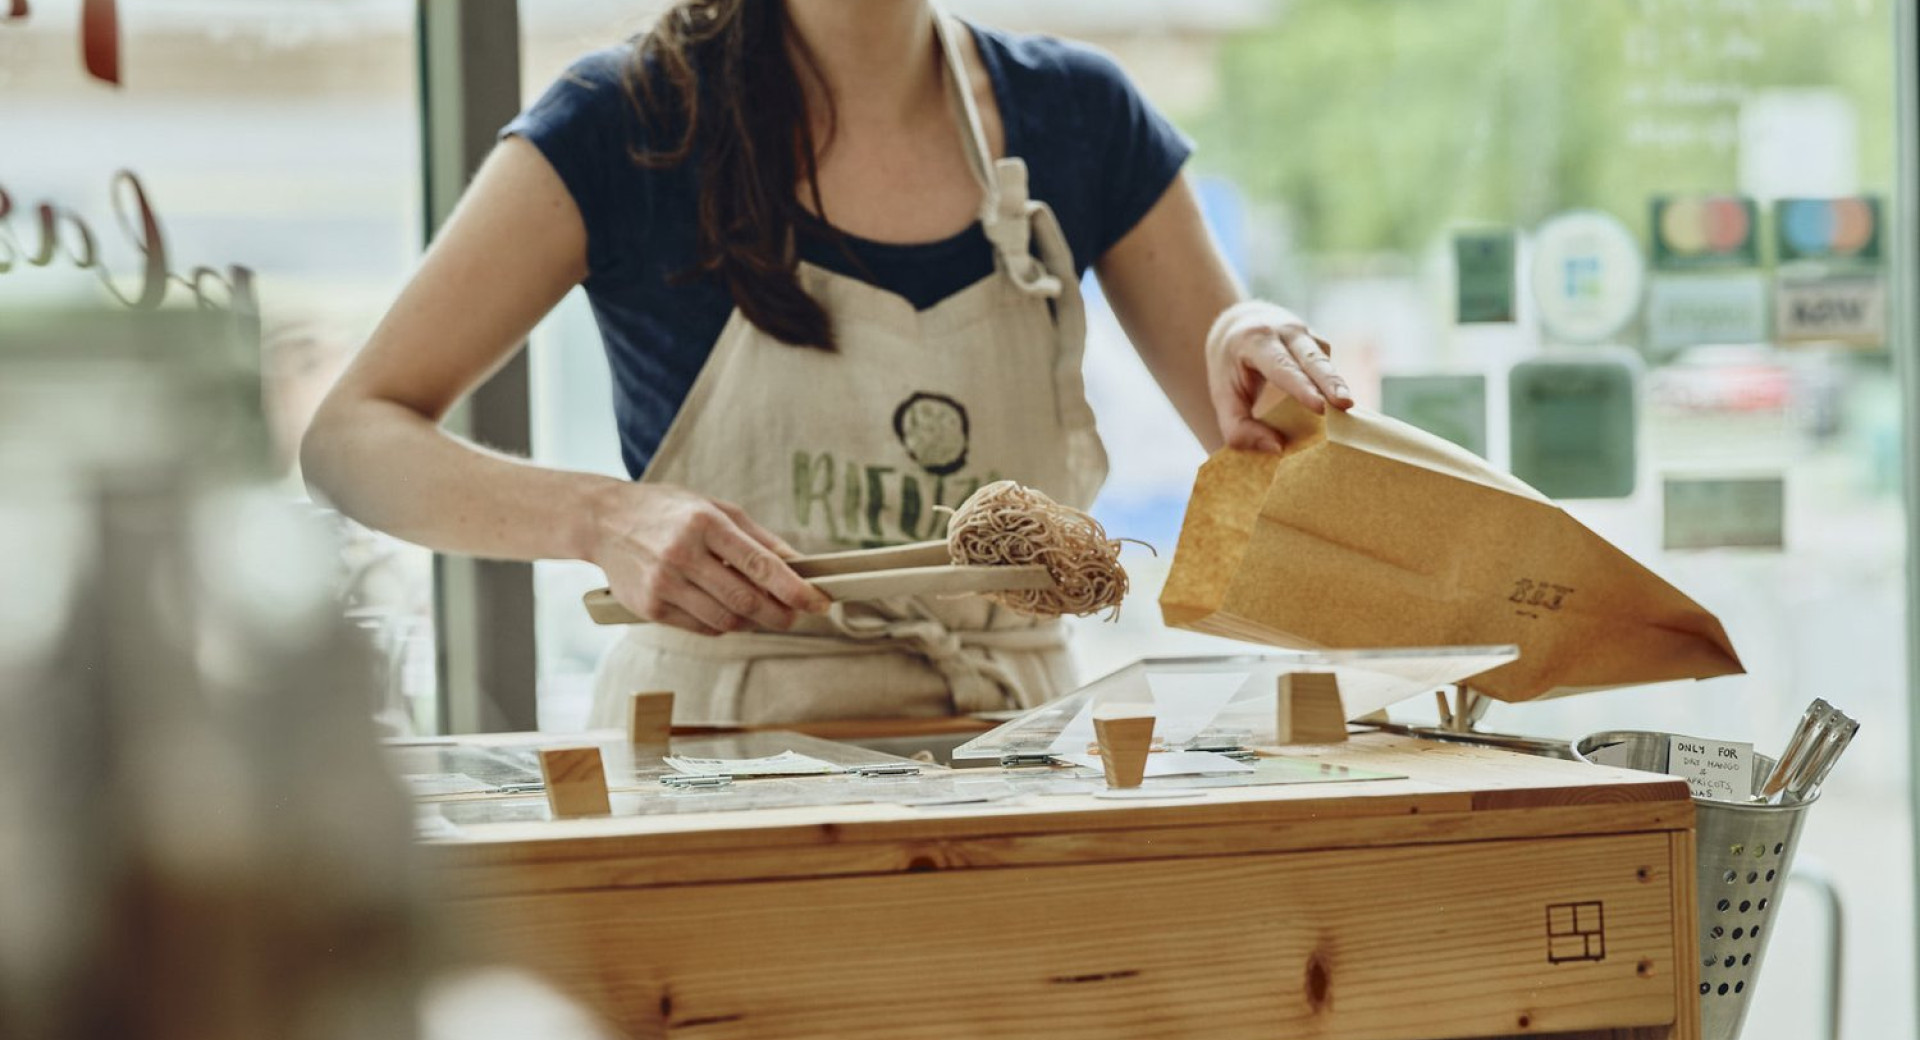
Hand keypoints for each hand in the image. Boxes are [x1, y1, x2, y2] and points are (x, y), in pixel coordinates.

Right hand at [587, 483, 830, 635]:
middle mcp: (683, 553)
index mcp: (705, 523)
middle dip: (779, 614)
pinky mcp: (649, 607)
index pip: (760, 564)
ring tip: (762, 613)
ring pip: (725, 620)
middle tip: (795, 617)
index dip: (794, 588)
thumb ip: (757, 538)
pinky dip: (723, 625)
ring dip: (752, 622)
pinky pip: (701, 628)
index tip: (818, 602)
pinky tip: (727, 613)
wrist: (605, 521)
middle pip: (745, 599)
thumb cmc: (668, 511)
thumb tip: (798, 564)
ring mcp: (663, 583)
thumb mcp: (714, 508)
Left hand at [1206, 301, 1352, 451]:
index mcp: (1255, 340)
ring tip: (1346, 407)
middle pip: (1312, 357)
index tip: (1319, 406)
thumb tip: (1277, 448)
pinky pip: (1328, 363)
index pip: (1281, 366)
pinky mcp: (1318, 341)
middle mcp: (1284, 331)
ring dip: (1336, 384)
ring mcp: (1305, 333)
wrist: (1238, 325)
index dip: (1301, 386)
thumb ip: (1238, 427)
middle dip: (1330, 381)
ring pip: (1324, 359)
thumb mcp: (1222, 395)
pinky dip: (1332, 384)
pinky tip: (1334, 403)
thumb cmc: (1229, 366)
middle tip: (1346, 404)